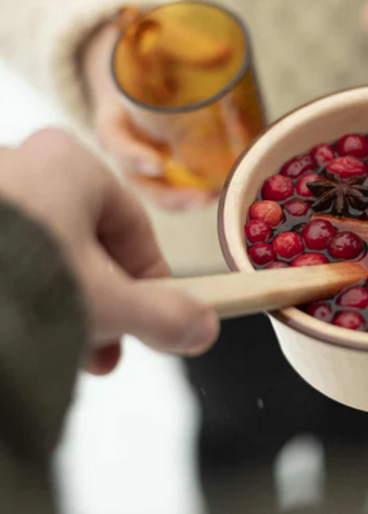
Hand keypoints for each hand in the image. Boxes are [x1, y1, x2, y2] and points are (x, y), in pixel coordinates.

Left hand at [0, 128, 218, 373]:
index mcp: (72, 162)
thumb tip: (202, 328)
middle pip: (81, 242)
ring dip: (54, 301)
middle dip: (96, 303)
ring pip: (36, 252)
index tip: (151, 324)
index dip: (150, 283)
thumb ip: (163, 316)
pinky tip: (11, 327)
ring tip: (51, 347)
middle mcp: (21, 160)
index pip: (131, 227)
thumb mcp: (111, 304)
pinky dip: (10, 290)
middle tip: (96, 353)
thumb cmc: (24, 275)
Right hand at [82, 23, 213, 209]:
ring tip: (218, 199)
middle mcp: (124, 151)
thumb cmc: (132, 70)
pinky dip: (197, 193)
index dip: (133, 154)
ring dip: (188, 201)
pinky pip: (175, 186)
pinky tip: (222, 193)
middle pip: (140, 183)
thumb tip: (189, 31)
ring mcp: (141, 164)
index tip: (158, 164)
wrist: (121, 83)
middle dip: (171, 196)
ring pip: (159, 192)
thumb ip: (151, 40)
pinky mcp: (161, 169)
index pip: (114, 141)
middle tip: (204, 196)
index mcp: (111, 122)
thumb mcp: (134, 56)